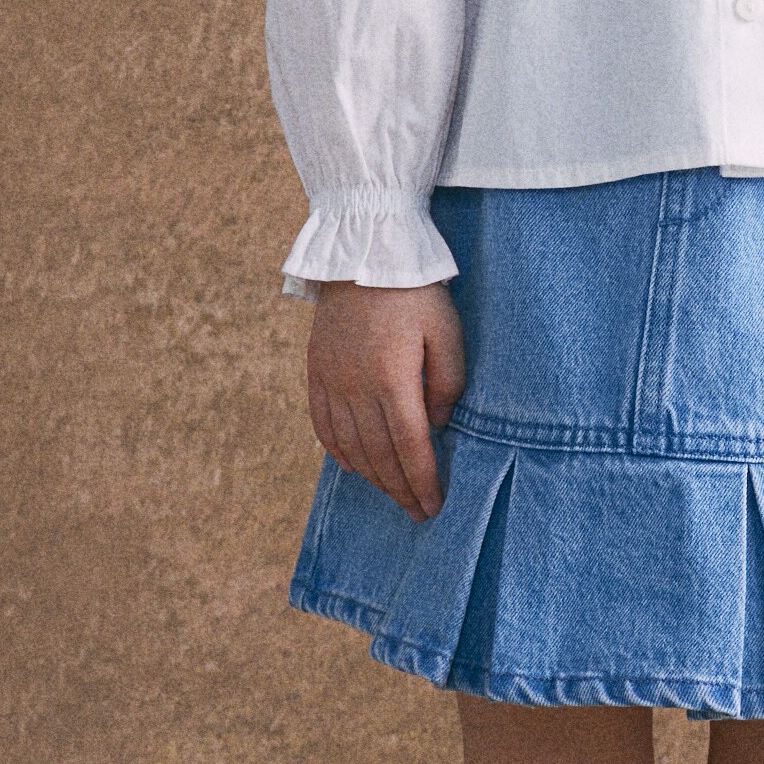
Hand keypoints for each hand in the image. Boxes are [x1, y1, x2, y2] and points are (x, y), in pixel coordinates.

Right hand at [306, 280, 467, 521]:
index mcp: (393, 380)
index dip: (422, 482)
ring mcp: (331, 380)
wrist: (362, 251)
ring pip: (350, 446)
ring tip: (392, 494)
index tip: (434, 507)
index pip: (410, 448)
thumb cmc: (414, 291)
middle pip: (379, 455)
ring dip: (372, 477)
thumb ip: (447, 383)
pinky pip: (323, 423)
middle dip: (400, 489)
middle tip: (417, 512)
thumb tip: (436, 426)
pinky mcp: (316, 370)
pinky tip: (353, 465)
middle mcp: (356, 388)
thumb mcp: (447, 332)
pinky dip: (338, 451)